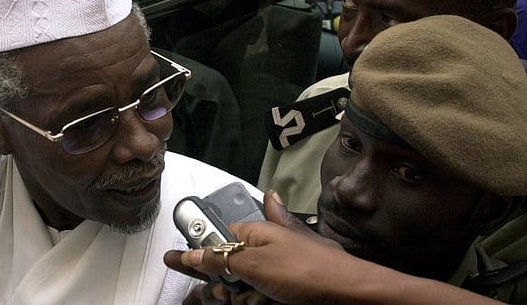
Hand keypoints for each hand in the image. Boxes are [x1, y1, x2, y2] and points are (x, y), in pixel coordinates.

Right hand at [165, 190, 341, 304]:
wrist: (353, 294)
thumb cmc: (310, 271)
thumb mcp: (256, 263)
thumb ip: (221, 258)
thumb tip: (191, 251)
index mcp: (257, 232)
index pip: (216, 238)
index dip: (198, 254)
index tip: (176, 262)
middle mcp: (267, 249)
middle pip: (229, 269)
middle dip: (224, 287)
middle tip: (228, 297)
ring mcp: (279, 271)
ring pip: (245, 289)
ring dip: (246, 300)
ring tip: (261, 301)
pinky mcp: (288, 290)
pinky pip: (261, 298)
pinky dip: (260, 303)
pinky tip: (264, 303)